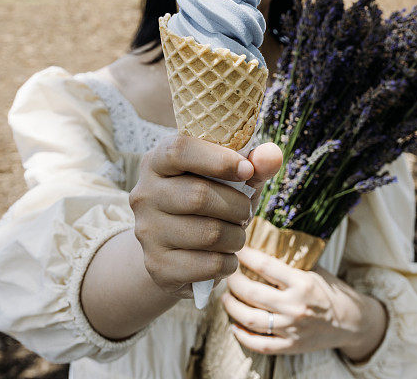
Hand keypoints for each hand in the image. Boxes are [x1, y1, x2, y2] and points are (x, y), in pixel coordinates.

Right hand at [129, 133, 281, 299]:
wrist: (176, 247)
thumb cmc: (209, 197)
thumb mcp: (230, 176)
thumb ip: (253, 162)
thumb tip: (272, 155)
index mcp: (156, 160)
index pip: (179, 150)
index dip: (218, 159)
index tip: (246, 170)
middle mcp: (144, 194)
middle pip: (198, 196)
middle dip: (237, 205)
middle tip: (245, 210)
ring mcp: (146, 232)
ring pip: (208, 233)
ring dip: (237, 236)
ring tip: (236, 233)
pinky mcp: (157, 266)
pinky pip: (209, 265)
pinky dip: (229, 262)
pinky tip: (225, 256)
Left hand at [222, 246, 387, 360]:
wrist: (351, 322)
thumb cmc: (329, 290)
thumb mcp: (314, 269)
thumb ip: (290, 260)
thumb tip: (262, 240)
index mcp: (302, 282)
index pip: (265, 266)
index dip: (246, 255)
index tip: (236, 248)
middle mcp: (296, 306)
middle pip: (253, 293)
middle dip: (233, 282)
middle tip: (226, 273)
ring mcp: (292, 329)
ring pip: (251, 319)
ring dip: (232, 307)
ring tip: (225, 297)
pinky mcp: (290, 346)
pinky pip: (260, 344)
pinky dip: (242, 336)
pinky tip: (234, 325)